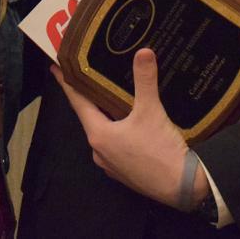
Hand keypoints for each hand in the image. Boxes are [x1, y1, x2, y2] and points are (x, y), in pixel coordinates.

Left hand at [52, 48, 208, 208]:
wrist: (183, 188)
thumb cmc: (160, 150)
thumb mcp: (152, 111)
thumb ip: (145, 80)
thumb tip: (143, 52)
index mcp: (99, 135)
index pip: (78, 103)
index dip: (67, 84)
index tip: (56, 69)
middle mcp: (100, 151)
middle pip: (91, 117)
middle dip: (90, 98)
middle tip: (91, 76)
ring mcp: (112, 164)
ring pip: (105, 132)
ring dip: (107, 115)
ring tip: (113, 96)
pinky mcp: (126, 172)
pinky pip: (116, 145)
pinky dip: (119, 131)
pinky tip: (131, 123)